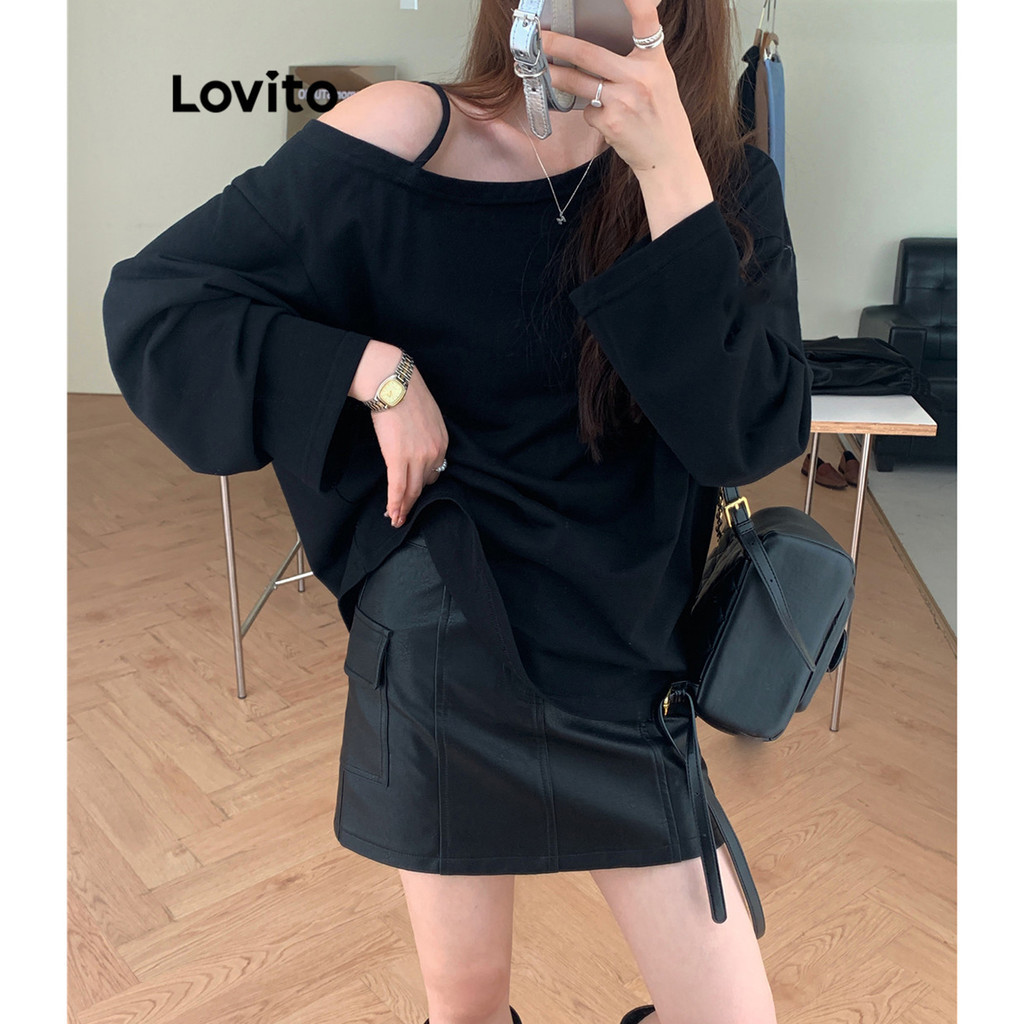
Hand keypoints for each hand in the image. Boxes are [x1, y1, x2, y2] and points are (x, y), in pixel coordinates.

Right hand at [350, 340, 448, 527]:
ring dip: (403, 507)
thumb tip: (414, 443)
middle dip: (413, 500)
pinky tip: (392, 513)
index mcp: (443, 442)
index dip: (422, 485)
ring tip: (396, 518)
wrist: (393, 381)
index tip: (413, 492)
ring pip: (411, 490)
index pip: (434, 472)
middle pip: (424, 484)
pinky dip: (395, 504)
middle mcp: (435, 453)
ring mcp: (418, 457)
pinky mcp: (399, 458)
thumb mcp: (427, 415)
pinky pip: (398, 488)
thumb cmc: (406, 392)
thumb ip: (425, 434)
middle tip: (403, 512)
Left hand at [540, 1, 703, 180]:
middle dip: (558, 45)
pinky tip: (608, 120)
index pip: (646, 22)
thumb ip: (638, 59)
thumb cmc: (661, 116)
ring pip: (578, 83)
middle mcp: (639, 77)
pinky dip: (592, 113)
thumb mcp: (660, 79)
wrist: (667, 157)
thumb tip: (603, 46)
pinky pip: (588, 110)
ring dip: (557, 77)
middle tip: (541, 39)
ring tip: (547, 72)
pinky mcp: (610, 123)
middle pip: (590, 54)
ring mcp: (623, 101)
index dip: (635, 0)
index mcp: (654, 62)